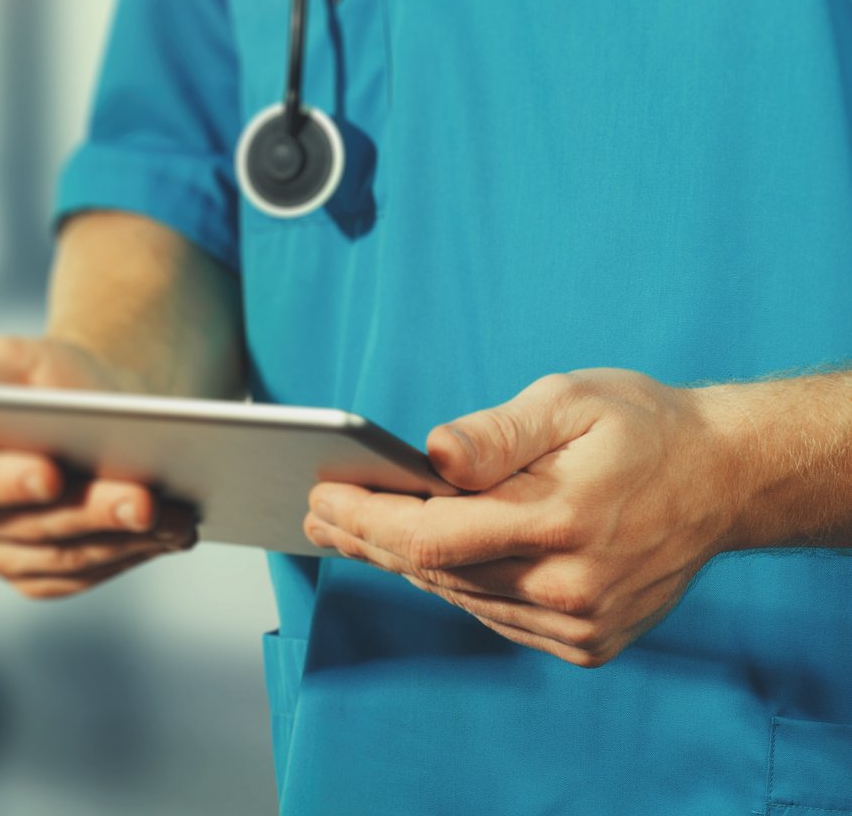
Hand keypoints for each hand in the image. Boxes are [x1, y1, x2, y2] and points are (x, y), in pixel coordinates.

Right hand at [0, 336, 199, 598]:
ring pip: (63, 558)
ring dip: (123, 539)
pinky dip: (130, 555)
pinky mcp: (38, 577)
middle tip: (144, 499)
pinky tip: (172, 535)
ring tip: (176, 517)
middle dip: (90, 512)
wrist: (91, 417)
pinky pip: (85, 576)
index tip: (51, 473)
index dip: (4, 481)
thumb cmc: (52, 378)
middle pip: (25, 527)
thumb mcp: (18, 355)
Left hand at [303, 369, 744, 667]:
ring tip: (351, 532)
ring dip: (405, 563)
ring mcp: (580, 624)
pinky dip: (458, 584)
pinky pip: (497, 615)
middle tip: (318, 513)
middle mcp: (570, 586)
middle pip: (434, 570)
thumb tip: (429, 455)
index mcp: (562, 521)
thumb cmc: (642, 428)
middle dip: (368, 538)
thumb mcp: (570, 401)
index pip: (428, 535)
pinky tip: (424, 558)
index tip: (319, 495)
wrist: (727, 480)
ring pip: (461, 596)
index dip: (363, 520)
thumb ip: (494, 433)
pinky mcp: (589, 643)